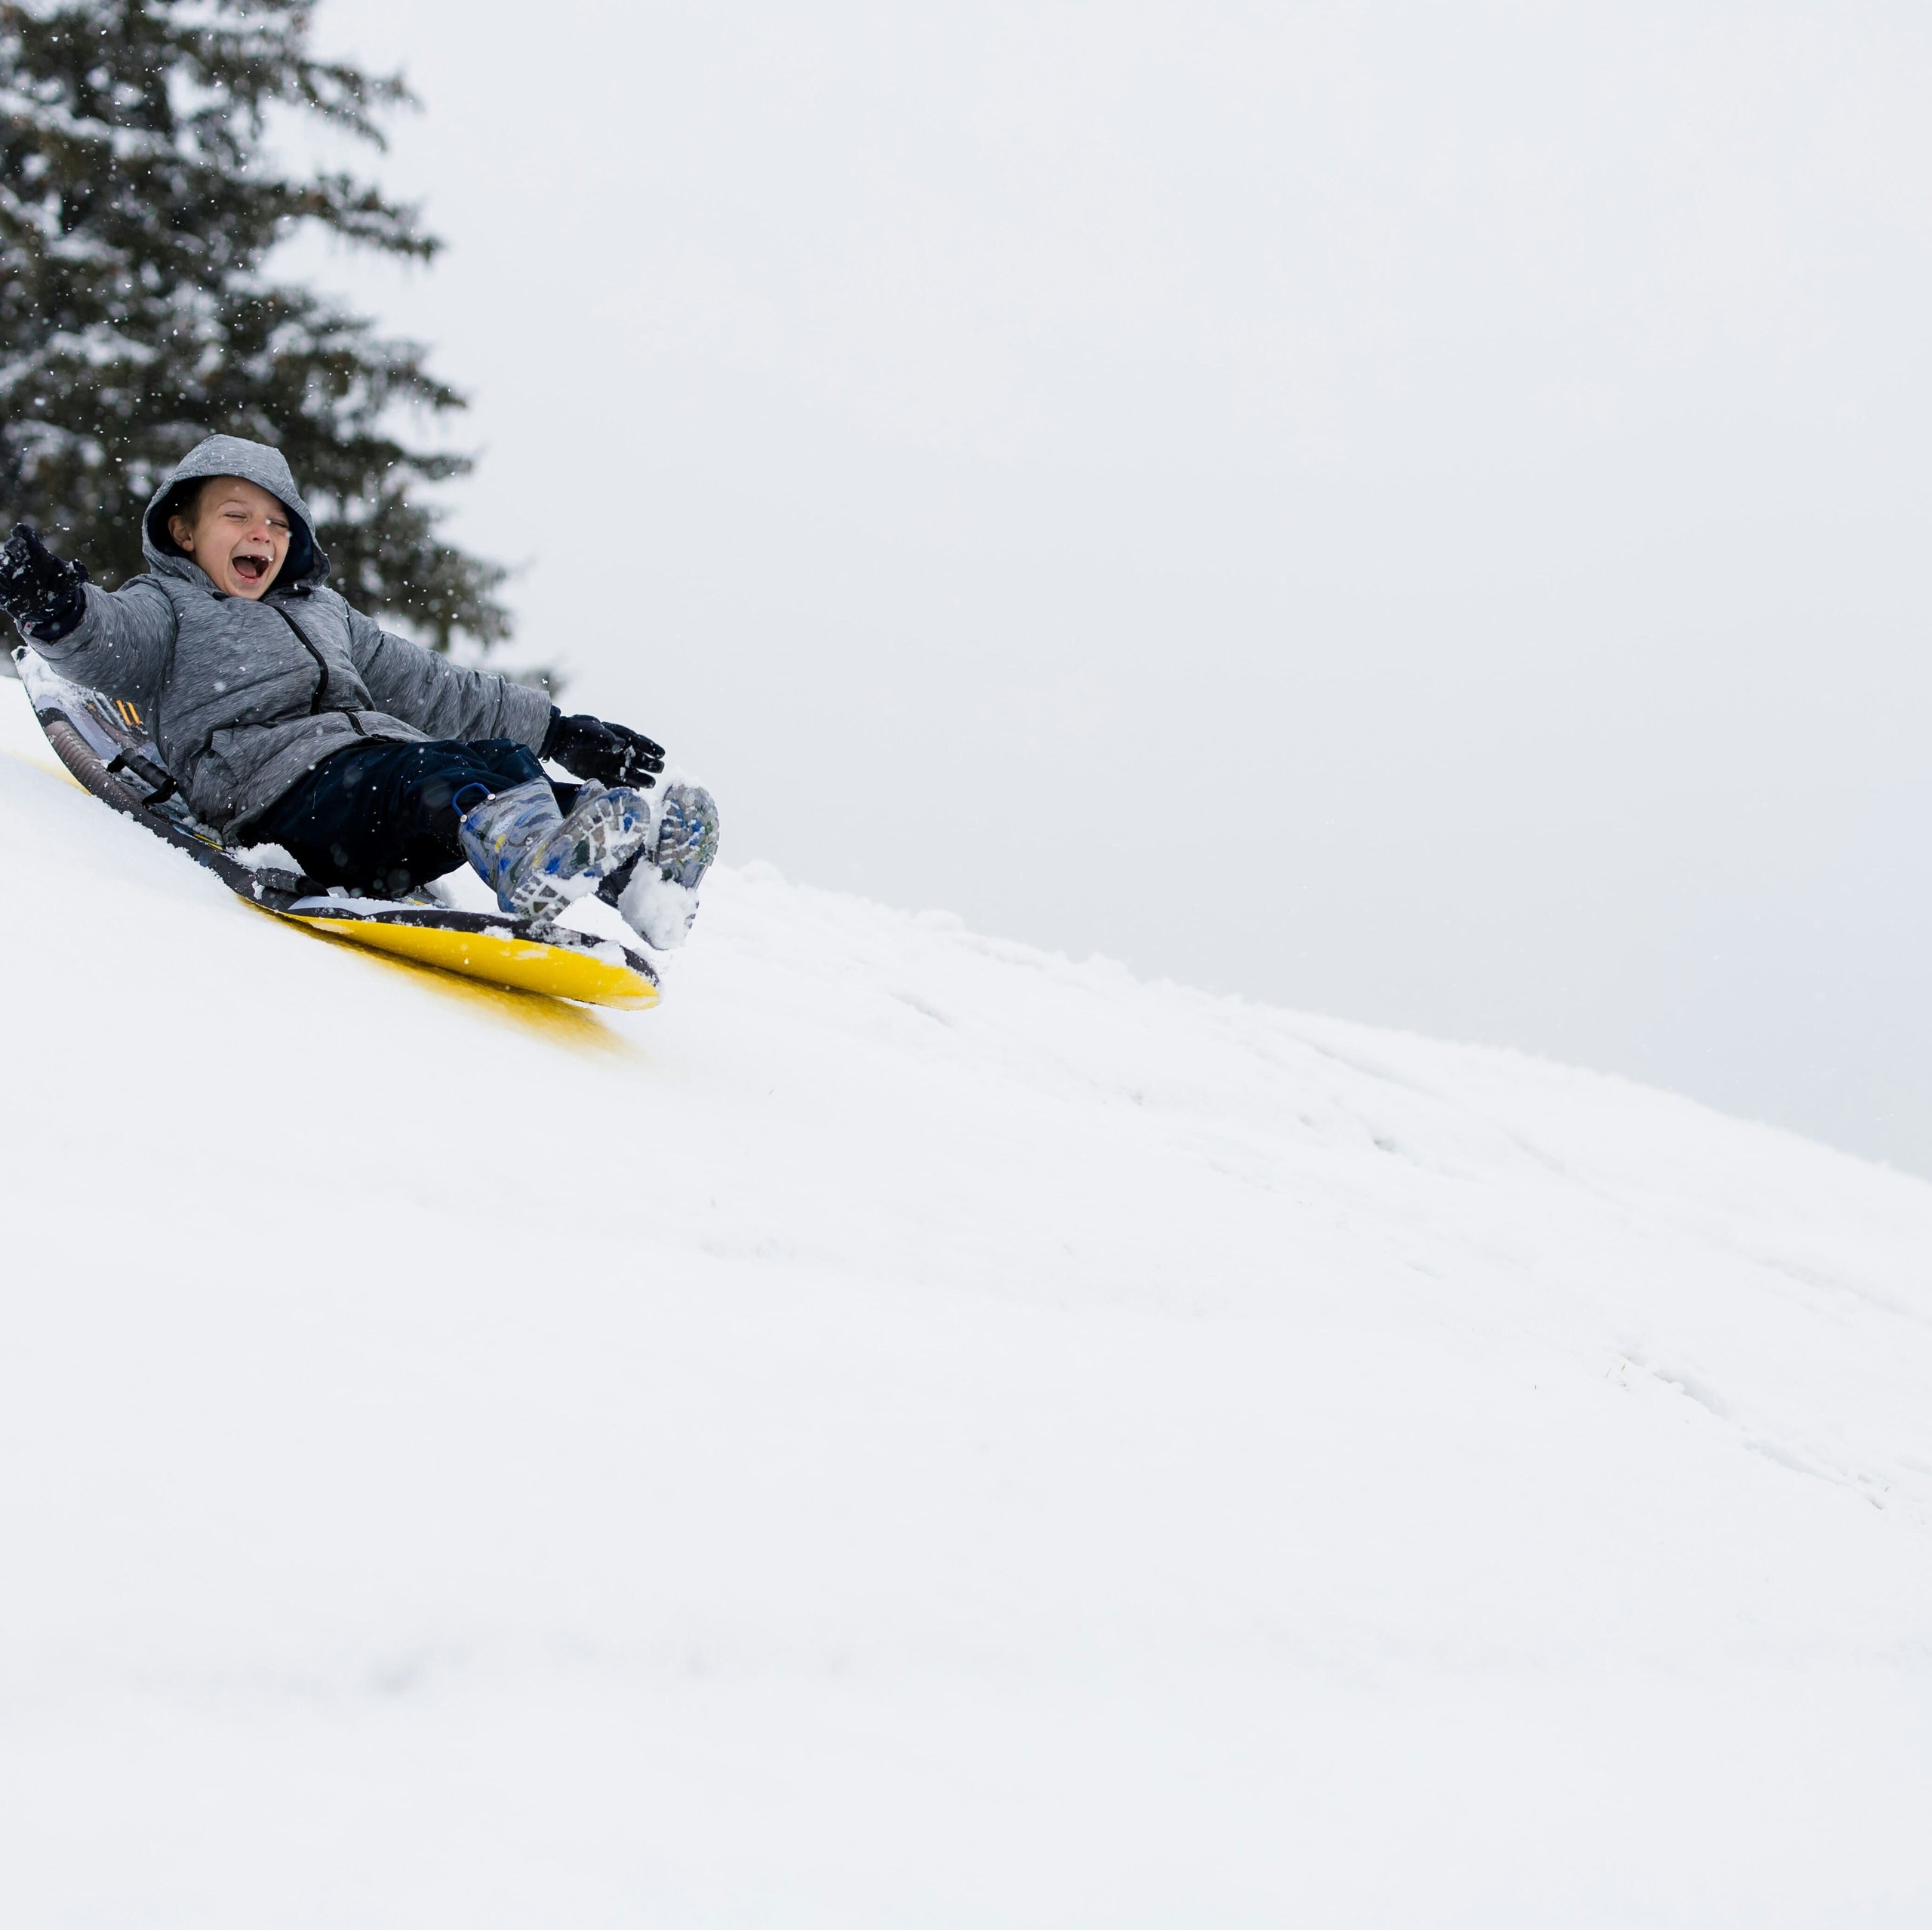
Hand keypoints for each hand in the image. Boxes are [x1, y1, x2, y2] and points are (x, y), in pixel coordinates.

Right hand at [0, 522, 88, 640]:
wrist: (51, 604)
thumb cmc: (59, 585)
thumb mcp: (70, 582)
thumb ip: (76, 574)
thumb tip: (77, 564)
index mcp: (34, 551)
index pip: (26, 536)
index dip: (22, 532)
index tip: (20, 531)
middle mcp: (19, 559)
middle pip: (12, 548)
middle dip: (13, 548)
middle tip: (14, 553)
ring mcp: (10, 573)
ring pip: (2, 566)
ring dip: (3, 567)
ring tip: (7, 573)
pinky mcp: (5, 591)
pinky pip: (0, 589)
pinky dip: (0, 588)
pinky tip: (4, 590)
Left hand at [542, 710, 665, 788]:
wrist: (559, 740)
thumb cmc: (577, 730)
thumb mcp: (592, 730)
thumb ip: (606, 737)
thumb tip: (619, 745)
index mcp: (618, 736)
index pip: (638, 742)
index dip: (650, 747)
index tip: (661, 753)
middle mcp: (617, 752)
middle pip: (637, 759)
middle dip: (649, 764)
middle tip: (660, 769)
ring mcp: (610, 764)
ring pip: (628, 772)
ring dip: (640, 778)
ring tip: (651, 784)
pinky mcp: (601, 775)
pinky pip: (615, 783)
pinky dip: (623, 788)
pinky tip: (634, 792)